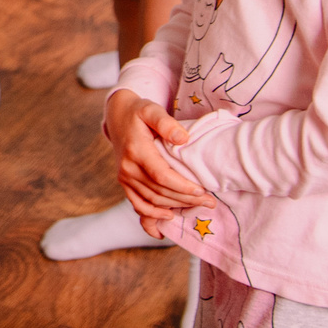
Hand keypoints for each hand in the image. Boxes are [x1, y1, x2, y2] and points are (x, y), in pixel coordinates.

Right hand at [104, 89, 210, 234]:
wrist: (117, 117)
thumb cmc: (138, 112)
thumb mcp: (151, 109)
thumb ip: (166, 122)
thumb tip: (183, 139)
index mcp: (136, 150)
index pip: (161, 176)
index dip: (183, 187)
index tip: (203, 190)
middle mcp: (128, 167)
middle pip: (159, 192)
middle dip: (186, 200)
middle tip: (210, 202)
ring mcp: (125, 177)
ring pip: (152, 201)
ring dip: (176, 207)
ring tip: (198, 207)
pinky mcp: (125, 182)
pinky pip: (138, 204)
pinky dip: (152, 215)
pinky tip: (169, 217)